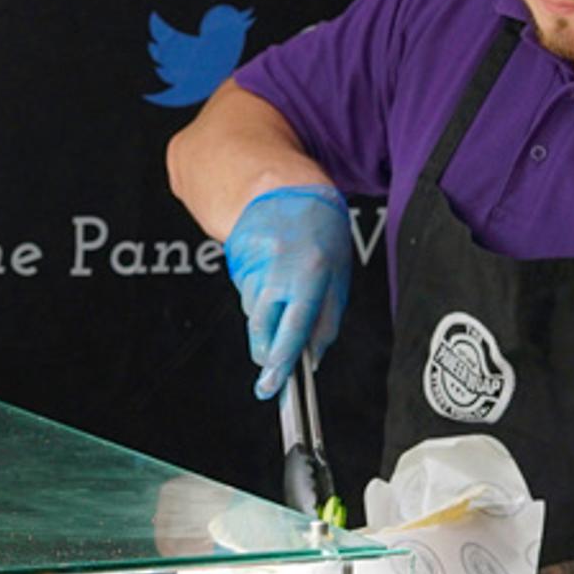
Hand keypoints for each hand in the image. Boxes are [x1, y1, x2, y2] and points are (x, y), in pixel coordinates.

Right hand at [224, 187, 352, 400]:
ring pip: (253, 312)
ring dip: (266, 315)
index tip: (272, 385)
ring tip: (281, 290)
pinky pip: (246, 293)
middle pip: (263, 327)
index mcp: (310, 273)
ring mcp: (253, 265)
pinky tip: (269, 275)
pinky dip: (258, 295)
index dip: (281, 361)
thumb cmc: (319, 230)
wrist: (281, 188)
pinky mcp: (235, 261)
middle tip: (272, 358)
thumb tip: (314, 357)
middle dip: (265, 349)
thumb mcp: (338, 273)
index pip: (294, 328)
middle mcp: (278, 270)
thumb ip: (327, 317)